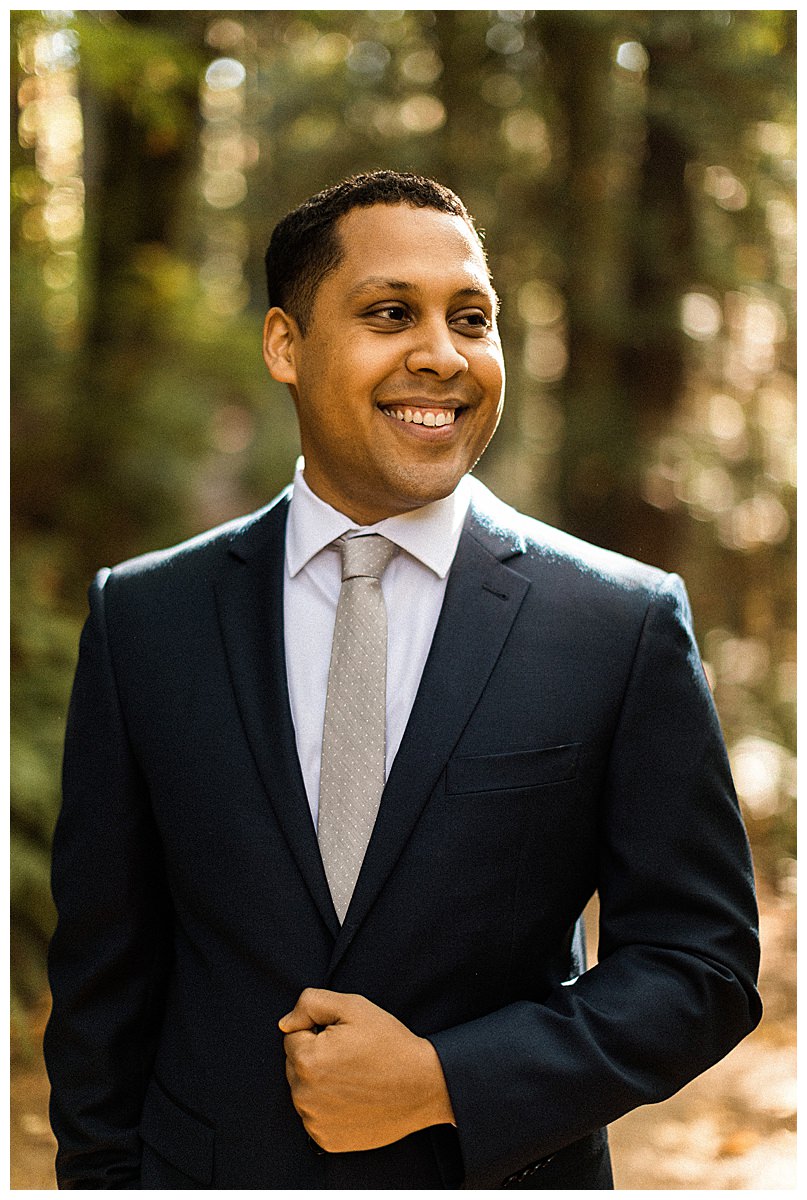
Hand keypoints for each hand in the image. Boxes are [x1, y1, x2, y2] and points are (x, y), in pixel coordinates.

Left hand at [279, 988, 454, 1152]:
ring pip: (303, 1091)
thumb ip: (311, 1004)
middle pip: (294, 1065)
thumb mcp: (354, 1006)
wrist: (423, 1086)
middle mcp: (305, 1096)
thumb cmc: (389, 1044)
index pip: (292, 1037)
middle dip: (315, 1057)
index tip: (343, 1038)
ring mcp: (315, 1122)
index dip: (317, 1031)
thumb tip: (285, 1024)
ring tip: (354, 1077)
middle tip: (350, 1056)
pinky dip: (328, 1107)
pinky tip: (353, 1099)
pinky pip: (314, 1116)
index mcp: (308, 1060)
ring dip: (319, 1083)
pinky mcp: (327, 1140)